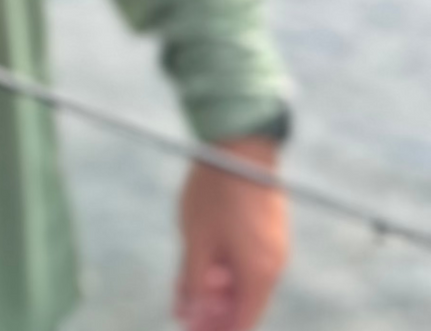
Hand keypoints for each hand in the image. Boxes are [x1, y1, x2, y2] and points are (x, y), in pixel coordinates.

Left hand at [175, 137, 289, 330]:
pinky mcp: (269, 229)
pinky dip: (226, 268)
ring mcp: (274, 246)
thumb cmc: (215, 194)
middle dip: (214, 312)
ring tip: (188, 286)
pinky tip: (203, 261)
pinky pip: (248, 260)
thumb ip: (193, 283)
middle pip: (245, 304)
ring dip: (218, 289)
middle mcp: (273, 266)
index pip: (242, 322)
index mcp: (258, 275)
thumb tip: (186, 318)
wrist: (240, 146)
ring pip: (245, 281)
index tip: (190, 330)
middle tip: (184, 312)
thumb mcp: (196, 240)